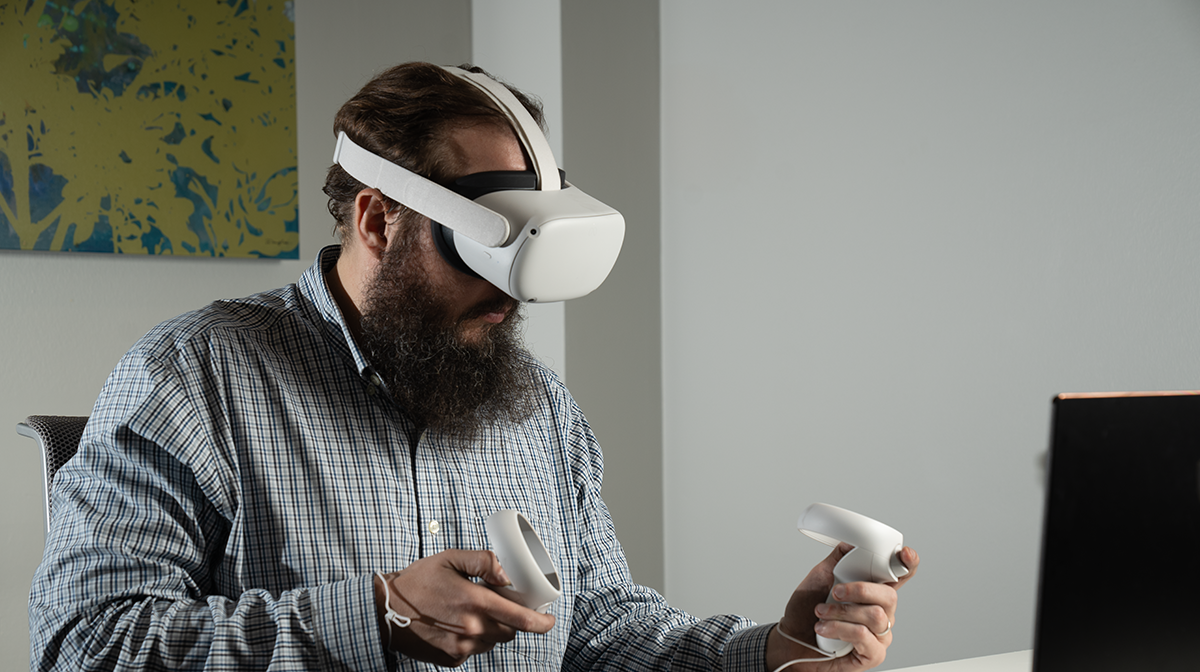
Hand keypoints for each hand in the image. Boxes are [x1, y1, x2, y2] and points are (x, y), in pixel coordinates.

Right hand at [374, 549, 555, 666]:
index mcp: (474, 603)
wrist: (384, 611)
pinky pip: (475, 651)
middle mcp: (471, 630)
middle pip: (510, 631)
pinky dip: (474, 639)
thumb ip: (483, 561)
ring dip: (492, 629)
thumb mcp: (450, 559)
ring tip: (472, 612)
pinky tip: (457, 625)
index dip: (542, 622)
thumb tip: (507, 573)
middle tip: (501, 605)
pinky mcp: (451, 659)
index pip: (521, 619)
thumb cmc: (418, 581)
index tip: (549, 619)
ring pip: (493, 642)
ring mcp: (461, 648)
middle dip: (512, 620)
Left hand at [767, 543, 919, 671]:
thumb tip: (851, 542)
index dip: (908, 565)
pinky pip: (864, 636)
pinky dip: (839, 628)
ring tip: (821, 613)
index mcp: (873, 592)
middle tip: (835, 593)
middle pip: (890, 596)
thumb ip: (838, 560)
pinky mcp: (872, 654)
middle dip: (859, 590)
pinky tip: (825, 629)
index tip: (905, 553)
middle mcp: (882, 612)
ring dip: (841, 612)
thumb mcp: (820, 578)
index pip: (900, 576)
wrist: (792, 640)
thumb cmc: (807, 611)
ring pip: (875, 616)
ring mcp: (879, 635)